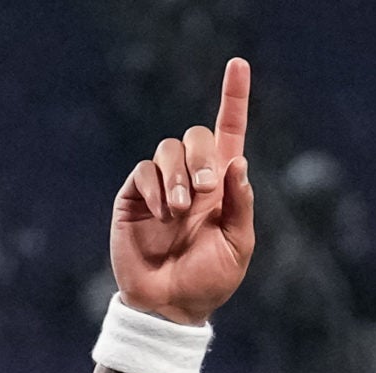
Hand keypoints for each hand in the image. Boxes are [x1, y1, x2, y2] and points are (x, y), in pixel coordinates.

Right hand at [110, 57, 255, 326]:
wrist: (170, 307)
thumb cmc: (209, 280)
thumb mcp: (238, 246)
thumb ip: (240, 205)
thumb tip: (236, 162)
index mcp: (222, 186)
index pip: (228, 132)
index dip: (233, 97)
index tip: (238, 63)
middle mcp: (191, 179)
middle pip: (196, 136)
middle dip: (202, 158)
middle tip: (205, 191)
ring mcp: (161, 186)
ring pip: (168, 149)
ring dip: (178, 177)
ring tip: (180, 211)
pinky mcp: (134, 197)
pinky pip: (144, 173)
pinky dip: (156, 190)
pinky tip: (162, 216)